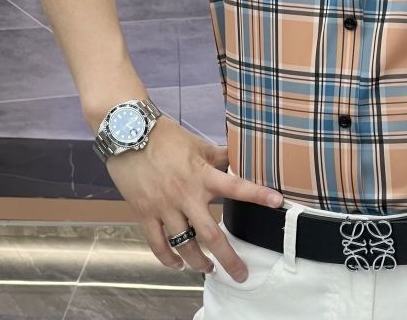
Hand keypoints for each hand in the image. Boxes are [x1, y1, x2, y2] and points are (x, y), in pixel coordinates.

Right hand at [105, 115, 283, 279]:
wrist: (129, 134)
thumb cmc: (165, 137)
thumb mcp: (198, 145)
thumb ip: (219, 156)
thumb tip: (239, 158)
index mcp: (202, 175)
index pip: (236, 186)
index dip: (258, 195)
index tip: (277, 202)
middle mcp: (185, 195)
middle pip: (211, 234)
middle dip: (228, 258)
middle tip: (241, 274)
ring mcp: (164, 207)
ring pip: (185, 245)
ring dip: (199, 262)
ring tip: (210, 268)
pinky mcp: (144, 213)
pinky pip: (157, 244)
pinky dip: (168, 259)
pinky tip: (178, 264)